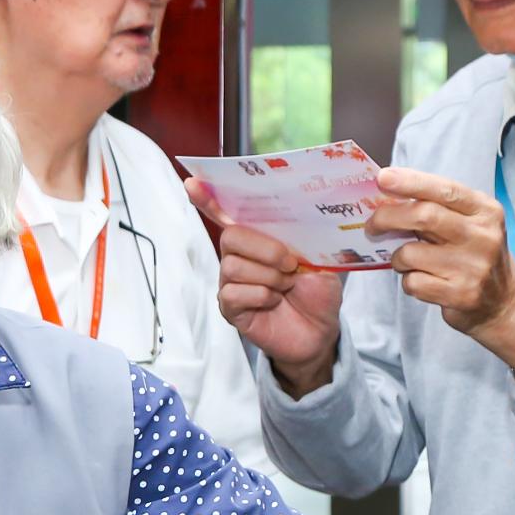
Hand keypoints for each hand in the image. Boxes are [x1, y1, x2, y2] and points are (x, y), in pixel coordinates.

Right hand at [187, 179, 344, 395]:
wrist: (321, 332)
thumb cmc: (317, 292)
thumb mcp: (321, 259)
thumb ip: (302, 240)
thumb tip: (292, 225)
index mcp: (258, 240)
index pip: (227, 216)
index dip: (208, 199)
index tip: (192, 182)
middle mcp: (238, 258)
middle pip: (231, 238)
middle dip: (265, 249)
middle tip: (291, 264)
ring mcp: (232, 283)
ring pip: (233, 267)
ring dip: (268, 277)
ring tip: (287, 286)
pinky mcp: (230, 309)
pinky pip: (233, 293)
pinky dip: (260, 296)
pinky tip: (273, 302)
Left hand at [368, 168, 514, 375]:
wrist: (504, 302)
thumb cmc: (474, 255)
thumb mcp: (469, 223)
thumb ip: (437, 208)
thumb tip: (387, 197)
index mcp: (485, 211)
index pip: (444, 189)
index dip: (410, 182)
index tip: (383, 178)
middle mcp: (483, 236)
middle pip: (424, 216)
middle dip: (387, 217)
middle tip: (371, 225)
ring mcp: (473, 267)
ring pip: (410, 253)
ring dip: (397, 257)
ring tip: (407, 261)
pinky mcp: (461, 295)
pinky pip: (413, 282)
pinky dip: (407, 280)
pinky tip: (422, 280)